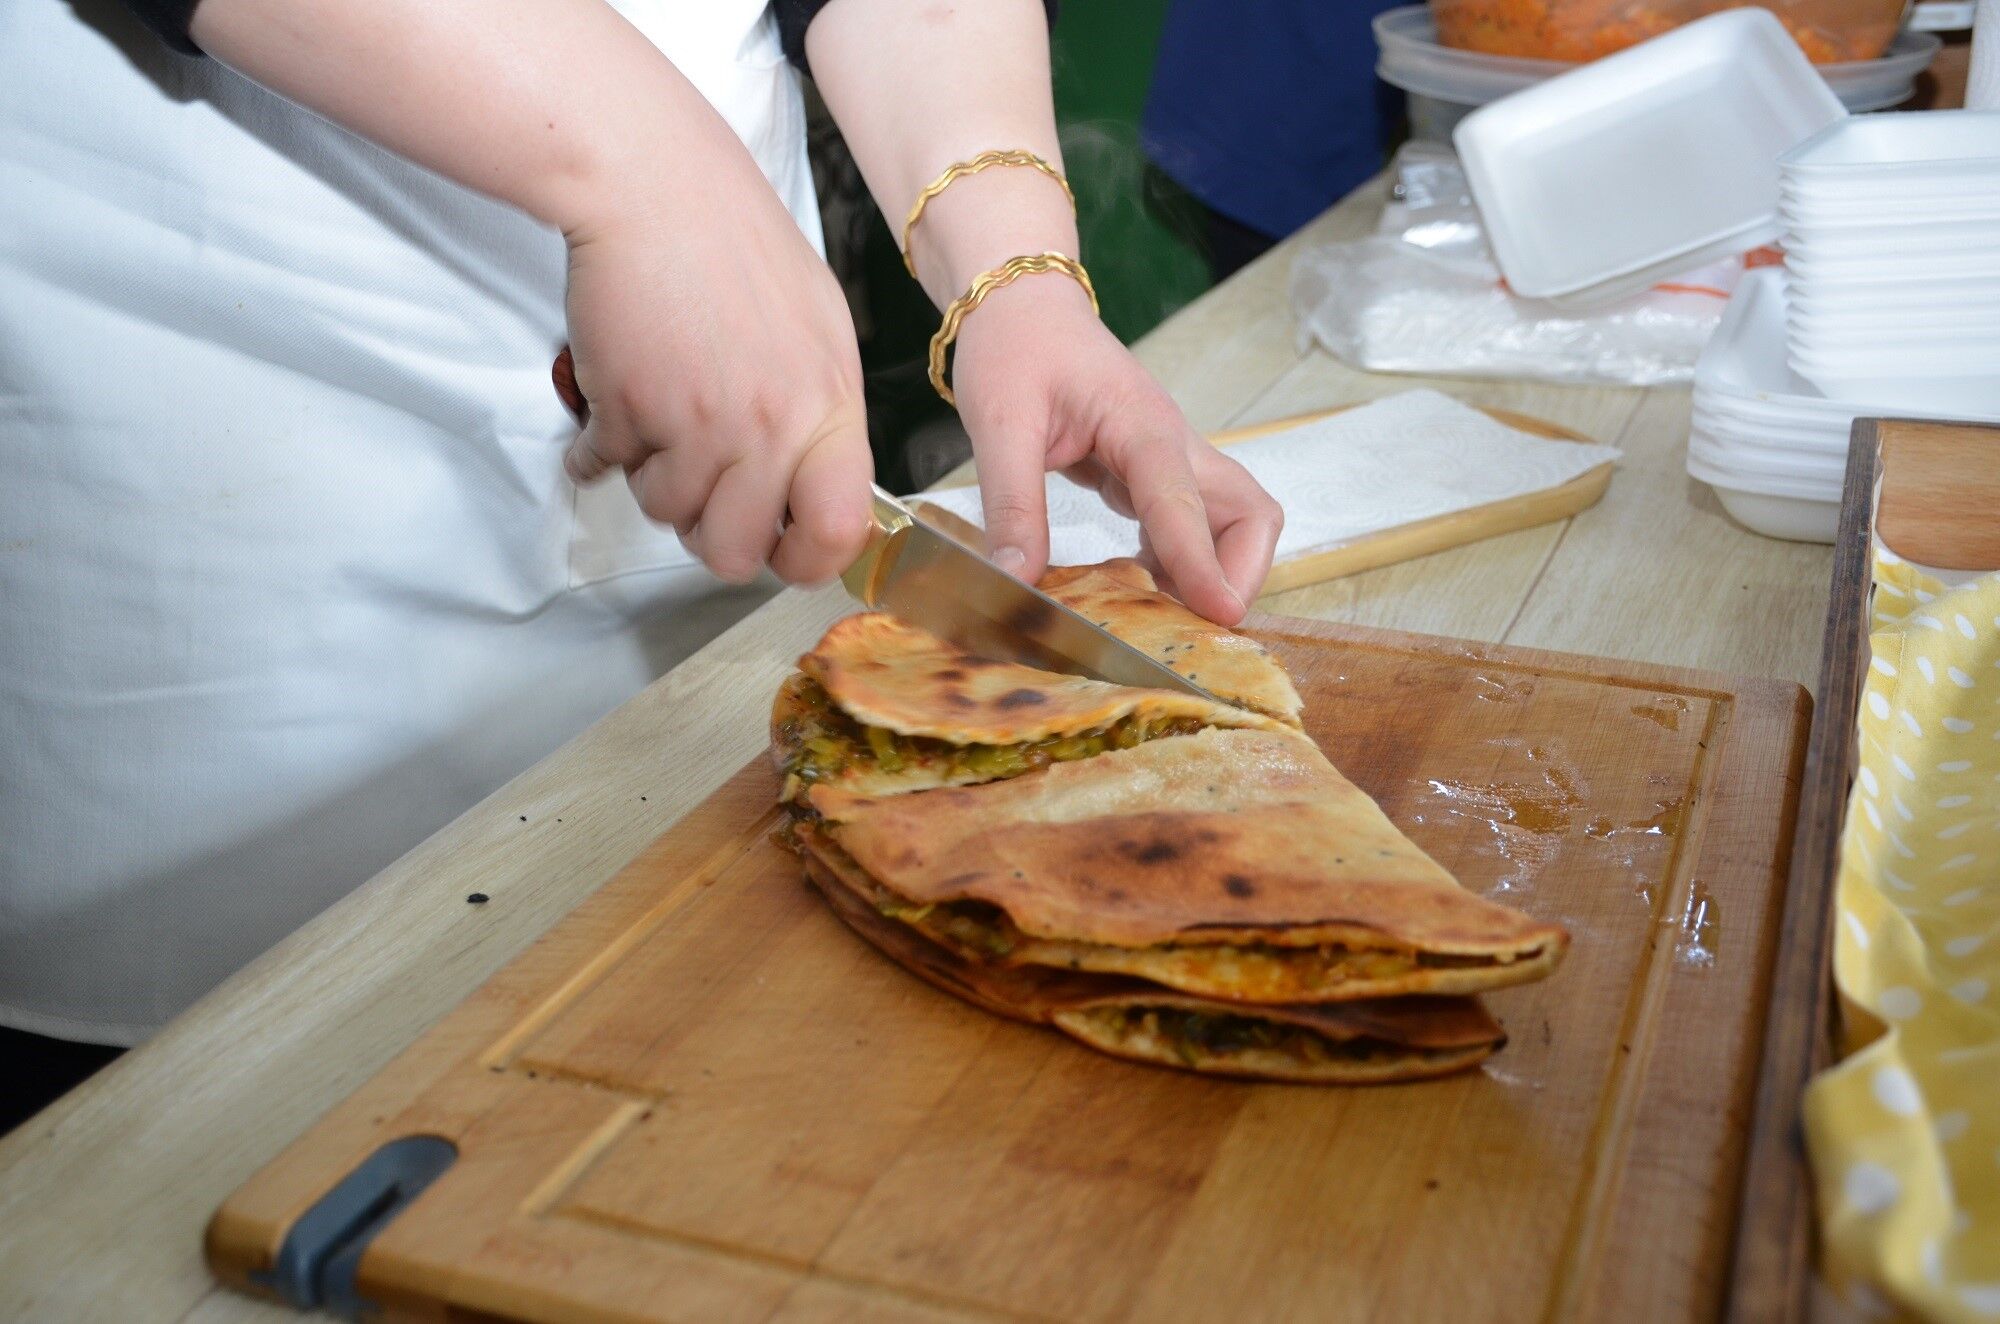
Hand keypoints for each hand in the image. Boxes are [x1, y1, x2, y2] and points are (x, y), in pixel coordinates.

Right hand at [558, 136, 873, 586]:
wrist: (654, 185)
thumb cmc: (737, 247)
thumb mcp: (820, 331)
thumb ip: (820, 415)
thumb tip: (813, 488)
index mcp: (829, 407)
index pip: (837, 531)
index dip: (807, 561)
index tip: (784, 552)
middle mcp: (770, 427)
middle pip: (736, 553)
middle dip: (710, 536)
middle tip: (701, 497)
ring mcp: (698, 424)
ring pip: (666, 512)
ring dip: (653, 481)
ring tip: (660, 422)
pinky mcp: (629, 409)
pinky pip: (607, 469)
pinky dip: (598, 450)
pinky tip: (612, 412)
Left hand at [949, 276, 1282, 625]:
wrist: (1022, 307)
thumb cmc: (1015, 350)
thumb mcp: (999, 424)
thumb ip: (1012, 504)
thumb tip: (1017, 581)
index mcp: (1142, 425)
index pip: (1183, 501)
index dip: (1203, 562)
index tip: (1222, 615)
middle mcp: (1173, 444)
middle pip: (1248, 513)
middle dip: (1241, 573)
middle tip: (1200, 627)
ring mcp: (1171, 460)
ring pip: (1232, 522)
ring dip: (1216, 572)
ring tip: (1166, 622)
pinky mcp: (1154, 474)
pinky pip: (1190, 526)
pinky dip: (1180, 565)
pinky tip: (1139, 592)